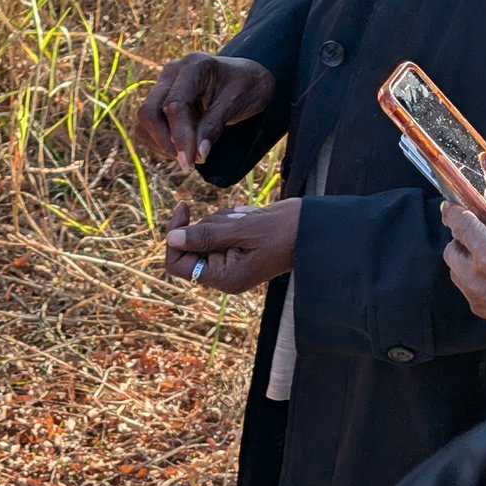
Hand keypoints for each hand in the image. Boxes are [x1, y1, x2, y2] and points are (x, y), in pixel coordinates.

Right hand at [136, 51, 275, 169]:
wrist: (246, 78)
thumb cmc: (246, 87)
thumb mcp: (235, 104)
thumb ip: (213, 127)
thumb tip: (196, 156)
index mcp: (193, 66)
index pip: (174, 105)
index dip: (180, 136)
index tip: (190, 162)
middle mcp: (171, 73)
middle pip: (149, 112)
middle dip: (164, 142)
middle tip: (187, 163)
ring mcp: (162, 86)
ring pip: (143, 121)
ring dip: (160, 144)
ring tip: (187, 156)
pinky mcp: (159, 101)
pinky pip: (146, 127)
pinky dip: (158, 142)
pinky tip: (180, 149)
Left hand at [166, 198, 298, 293]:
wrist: (314, 227)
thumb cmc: (284, 231)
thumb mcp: (242, 230)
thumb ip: (205, 235)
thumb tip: (171, 238)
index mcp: (224, 277)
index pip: (178, 263)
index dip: (175, 237)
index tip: (183, 208)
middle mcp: (224, 273)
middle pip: (192, 244)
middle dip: (209, 224)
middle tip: (235, 218)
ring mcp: (231, 260)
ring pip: (207, 231)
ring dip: (223, 218)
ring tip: (248, 218)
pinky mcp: (238, 246)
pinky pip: (221, 227)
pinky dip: (231, 217)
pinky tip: (250, 216)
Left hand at [445, 146, 485, 347]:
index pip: (462, 227)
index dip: (453, 213)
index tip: (450, 206)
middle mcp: (477, 279)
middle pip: (452, 252)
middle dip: (460, 237)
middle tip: (479, 228)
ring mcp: (480, 299)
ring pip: (457, 272)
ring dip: (466, 259)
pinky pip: (469, 289)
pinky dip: (474, 276)